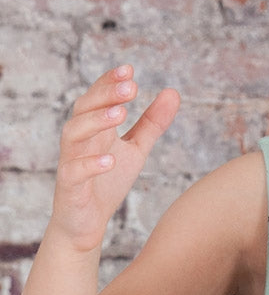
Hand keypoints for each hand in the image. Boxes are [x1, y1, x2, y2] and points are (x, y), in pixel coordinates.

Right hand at [52, 66, 180, 252]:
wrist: (87, 225)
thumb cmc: (107, 182)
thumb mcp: (135, 149)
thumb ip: (152, 122)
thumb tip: (173, 91)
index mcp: (94, 129)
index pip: (97, 97)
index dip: (109, 82)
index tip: (129, 69)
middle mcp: (79, 141)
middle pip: (83, 109)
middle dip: (105, 95)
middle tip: (131, 87)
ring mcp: (71, 162)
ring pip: (73, 134)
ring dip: (97, 121)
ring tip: (121, 113)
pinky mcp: (69, 188)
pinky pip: (74, 171)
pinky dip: (91, 163)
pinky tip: (111, 159)